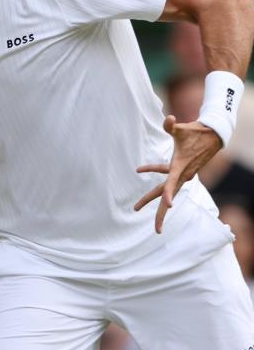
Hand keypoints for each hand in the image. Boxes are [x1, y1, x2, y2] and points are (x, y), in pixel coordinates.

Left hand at [134, 115, 221, 233]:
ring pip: (166, 190)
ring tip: (137, 208)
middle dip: (160, 213)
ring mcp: (183, 175)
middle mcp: (182, 175)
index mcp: (180, 167)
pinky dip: (156, 174)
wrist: (212, 134)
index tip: (167, 206)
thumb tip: (169, 119)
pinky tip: (141, 169)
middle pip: (167, 196)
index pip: (172, 184)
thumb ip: (171, 125)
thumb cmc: (195, 132)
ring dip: (153, 199)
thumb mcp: (181, 129)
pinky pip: (167, 178)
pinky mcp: (183, 171)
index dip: (169, 195)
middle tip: (156, 230)